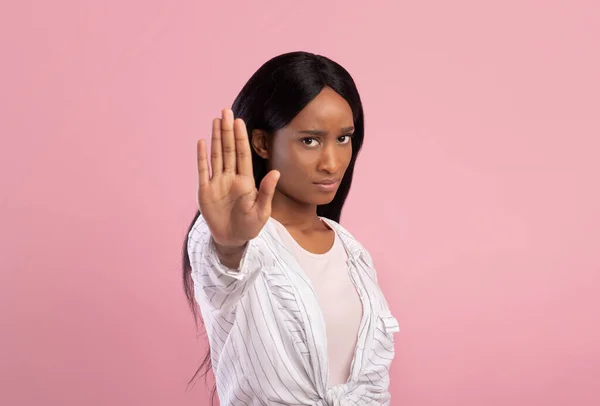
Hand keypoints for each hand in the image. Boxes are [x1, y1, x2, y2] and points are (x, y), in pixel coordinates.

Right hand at [196, 109, 279, 247]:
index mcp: (245, 181)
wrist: (232, 239)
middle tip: (226, 111)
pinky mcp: (205, 191)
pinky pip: (203, 170)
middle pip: (229, 150)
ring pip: (216, 156)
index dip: (241, 138)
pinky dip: (202, 156)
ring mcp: (217, 183)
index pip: (243, 155)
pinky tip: (202, 142)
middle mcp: (231, 178)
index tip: (239, 121)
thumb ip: (266, 192)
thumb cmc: (250, 226)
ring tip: (216, 120)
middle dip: (228, 131)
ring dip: (216, 138)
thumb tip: (276, 173)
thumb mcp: (262, 211)